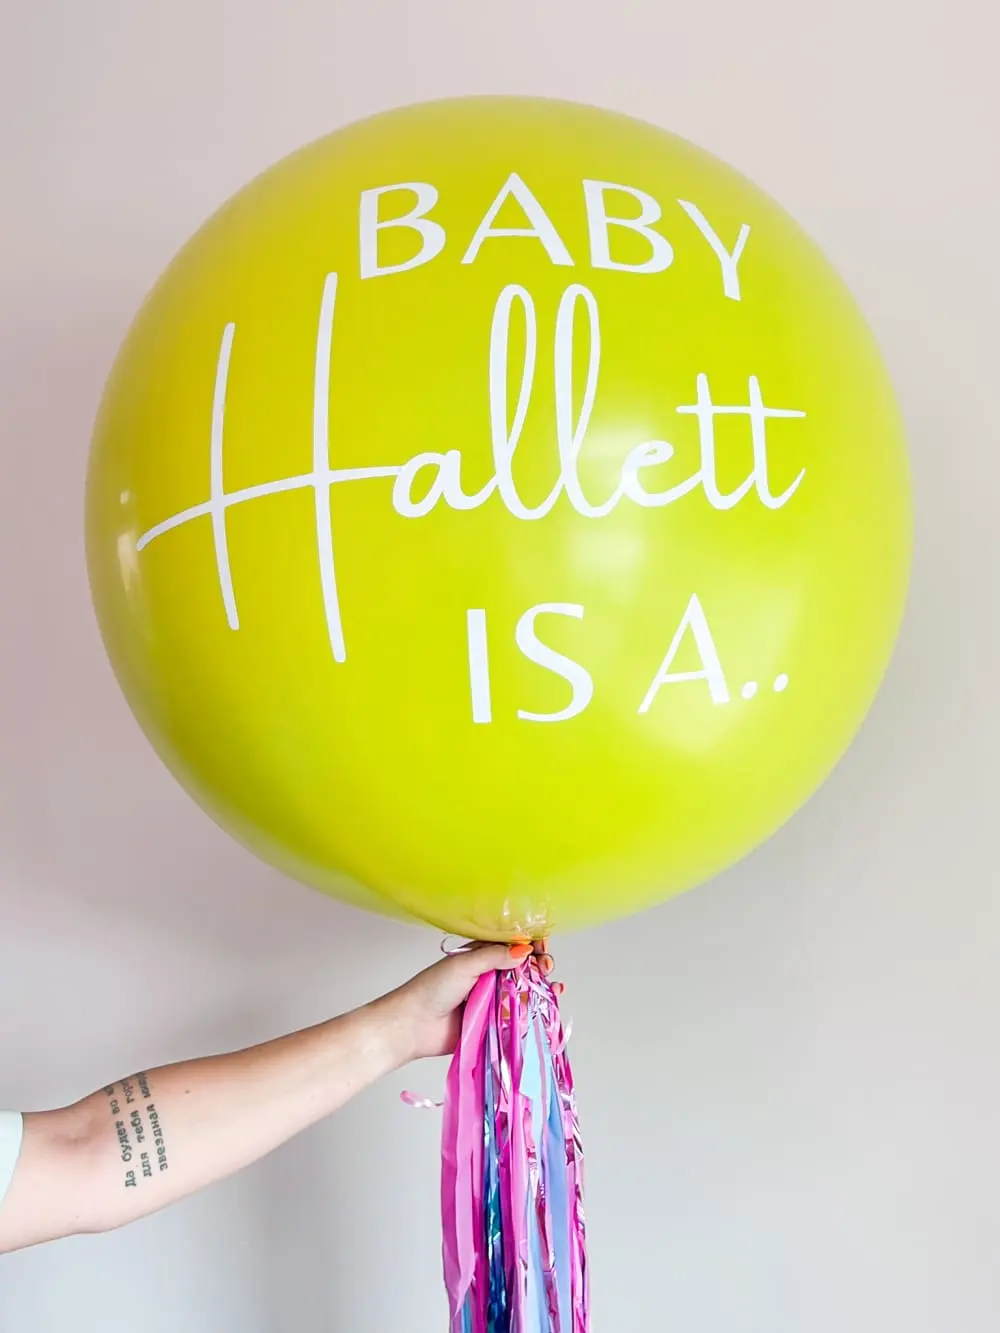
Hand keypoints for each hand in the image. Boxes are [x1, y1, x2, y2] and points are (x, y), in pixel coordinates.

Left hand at [377, 941, 554, 1064]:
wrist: (414, 1026)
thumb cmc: (432, 989)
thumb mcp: (464, 965)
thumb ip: (495, 956)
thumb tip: (526, 949)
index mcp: (481, 955)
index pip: (514, 944)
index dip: (531, 943)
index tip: (542, 946)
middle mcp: (490, 975)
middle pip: (524, 967)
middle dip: (540, 965)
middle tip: (545, 968)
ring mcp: (494, 999)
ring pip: (525, 990)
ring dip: (541, 986)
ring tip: (551, 986)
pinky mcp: (495, 1022)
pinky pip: (519, 1015)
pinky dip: (535, 1009)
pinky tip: (547, 1003)